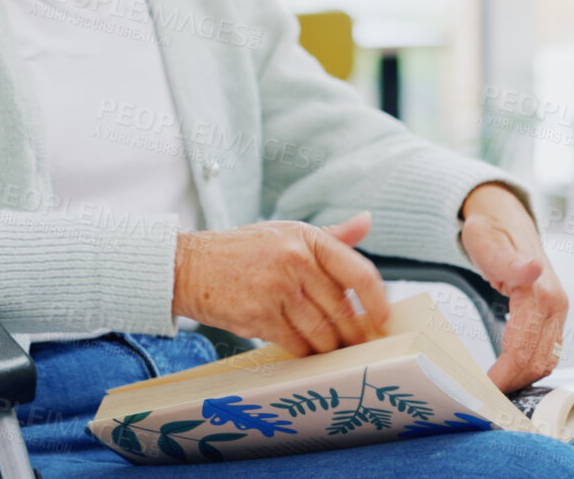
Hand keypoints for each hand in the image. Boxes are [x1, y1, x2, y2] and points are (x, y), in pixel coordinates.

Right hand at [172, 211, 392, 356]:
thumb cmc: (242, 251)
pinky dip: (305, 352)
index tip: (384, 318)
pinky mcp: (259, 316)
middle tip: (359, 343)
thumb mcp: (287, 233)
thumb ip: (331, 235)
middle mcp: (295, 262)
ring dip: (330, 347)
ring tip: (331, 349)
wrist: (189, 266)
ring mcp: (277, 290)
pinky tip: (304, 349)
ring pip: (321, 332)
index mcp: (308, 239)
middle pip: (343, 310)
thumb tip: (367, 221)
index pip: (358, 272)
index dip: (377, 301)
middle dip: (355, 333)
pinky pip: (296, 344)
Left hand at [459, 182, 568, 392]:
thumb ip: (508, 261)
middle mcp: (556, 305)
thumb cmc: (490, 230)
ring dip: (521, 379)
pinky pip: (546, 351)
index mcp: (540, 293)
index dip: (503, 375)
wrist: (504, 218)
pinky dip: (528, 367)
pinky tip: (506, 374)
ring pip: (546, 361)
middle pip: (538, 361)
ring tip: (491, 390)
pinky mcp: (554, 315)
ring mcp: (558, 311)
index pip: (524, 349)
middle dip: (511, 383)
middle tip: (481, 396)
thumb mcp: (488, 241)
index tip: (481, 390)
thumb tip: (532, 269)